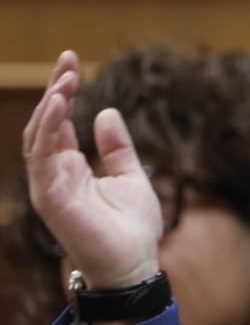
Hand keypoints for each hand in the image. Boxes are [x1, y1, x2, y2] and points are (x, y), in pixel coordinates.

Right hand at [23, 51, 161, 289]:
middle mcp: (55, 175)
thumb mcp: (130, 176)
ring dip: (50, 107)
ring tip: (66, 79)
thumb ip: (116, 147)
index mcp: (71, 168)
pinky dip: (49, 131)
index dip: (63, 92)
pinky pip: (43, 159)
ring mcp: (50, 187)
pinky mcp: (52, 199)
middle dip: (55, 90)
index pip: (60, 123)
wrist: (135, 264)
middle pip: (45, 125)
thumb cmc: (132, 227)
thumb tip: (105, 112)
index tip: (73, 62)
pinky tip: (60, 106)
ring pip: (38, 138)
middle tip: (68, 60)